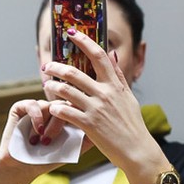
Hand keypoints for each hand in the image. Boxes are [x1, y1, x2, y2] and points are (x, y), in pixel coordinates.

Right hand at [0, 99, 86, 183]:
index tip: (76, 128)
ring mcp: (37, 107)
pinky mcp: (21, 108)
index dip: (79, 113)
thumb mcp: (70, 150)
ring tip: (42, 141)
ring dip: (48, 125)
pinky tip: (36, 131)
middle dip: (60, 123)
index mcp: (65, 117)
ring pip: (51, 106)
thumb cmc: (46, 160)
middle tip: (51, 141)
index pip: (77, 106)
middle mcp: (52, 110)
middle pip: (66, 104)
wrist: (21, 168)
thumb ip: (86, 140)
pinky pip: (33, 105)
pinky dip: (36, 117)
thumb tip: (105, 130)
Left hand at [41, 28, 170, 183]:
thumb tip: (112, 55)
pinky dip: (55, 108)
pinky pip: (65, 112)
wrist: (137, 149)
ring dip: (52, 87)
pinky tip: (51, 108)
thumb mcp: (128, 97)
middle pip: (75, 72)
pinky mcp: (89, 124)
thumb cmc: (132, 124)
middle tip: (47, 66)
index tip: (71, 33)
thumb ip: (119, 76)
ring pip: (66, 91)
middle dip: (57, 67)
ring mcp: (96, 108)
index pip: (99, 56)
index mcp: (115, 84)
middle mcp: (105, 93)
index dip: (84, 42)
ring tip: (46, 86)